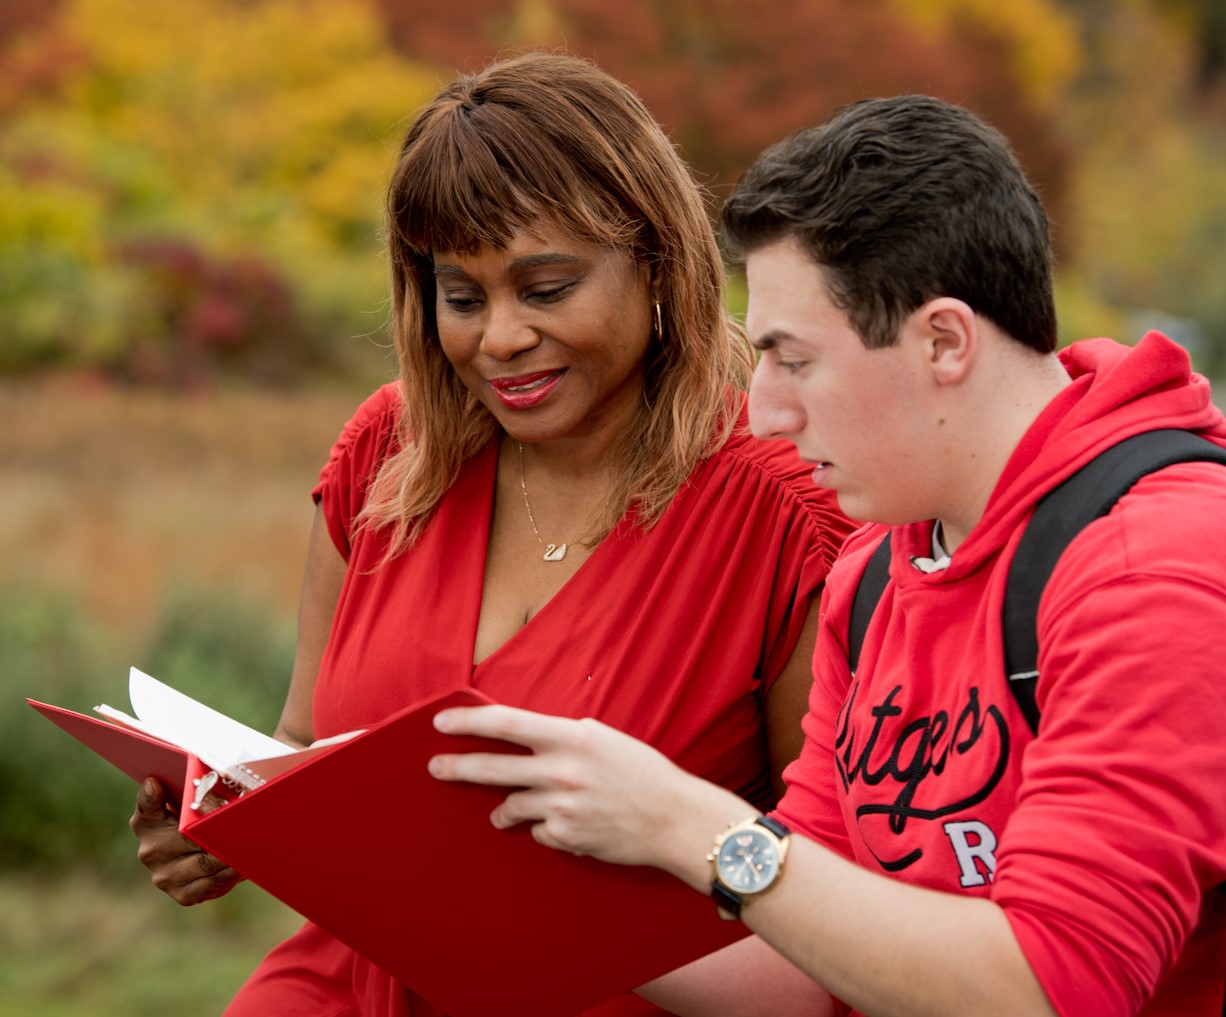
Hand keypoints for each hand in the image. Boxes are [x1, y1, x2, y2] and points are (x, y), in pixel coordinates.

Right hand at [130, 777, 243, 905]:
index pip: (146, 805)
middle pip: (189, 836)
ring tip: (251, 840)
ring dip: (229, 852)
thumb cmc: (197, 818)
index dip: (152, 796)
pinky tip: (243, 863)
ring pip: (205, 862)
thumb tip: (211, 774)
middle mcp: (150, 850)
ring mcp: (163, 875)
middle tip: (243, 819)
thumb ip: (192, 787)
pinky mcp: (181, 894)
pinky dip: (229, 873)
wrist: (201, 856)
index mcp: (147, 821)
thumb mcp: (190, 799)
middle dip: (217, 828)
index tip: (156, 783)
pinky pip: (210, 884)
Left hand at [429, 705, 746, 878]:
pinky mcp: (566, 837)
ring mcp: (562, 807)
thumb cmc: (642, 773)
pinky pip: (538, 832)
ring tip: (501, 812)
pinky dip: (545, 828)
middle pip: (492, 767)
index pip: (505, 723)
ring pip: (510, 806)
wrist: (674, 818)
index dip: (468, 722)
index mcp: (571, 737)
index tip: (440, 723)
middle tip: (435, 767)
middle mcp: (561, 770)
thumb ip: (562, 738)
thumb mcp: (602, 740)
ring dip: (503, 809)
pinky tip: (567, 824)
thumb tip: (523, 737)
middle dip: (456, 767)